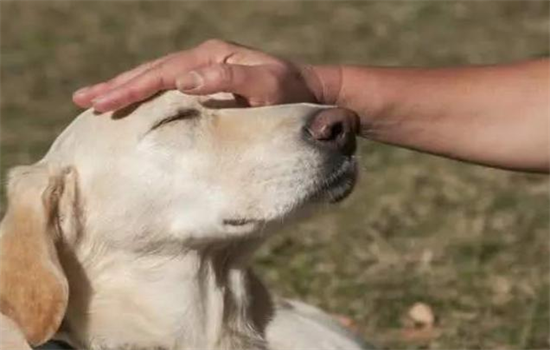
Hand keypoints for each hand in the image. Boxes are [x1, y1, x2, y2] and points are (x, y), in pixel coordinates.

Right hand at [73, 39, 331, 111]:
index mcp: (212, 58)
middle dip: (116, 86)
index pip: (162, 73)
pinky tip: (132, 103)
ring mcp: (205, 69)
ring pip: (156, 77)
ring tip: (94, 100)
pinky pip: (170, 88)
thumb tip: (183, 80)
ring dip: (125, 88)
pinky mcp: (209, 82)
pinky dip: (146, 95)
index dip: (130, 88)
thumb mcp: (268, 85)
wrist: (310, 92)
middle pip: (151, 71)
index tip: (101, 102)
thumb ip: (231, 79)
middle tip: (82, 99)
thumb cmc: (291, 94)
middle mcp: (204, 59)